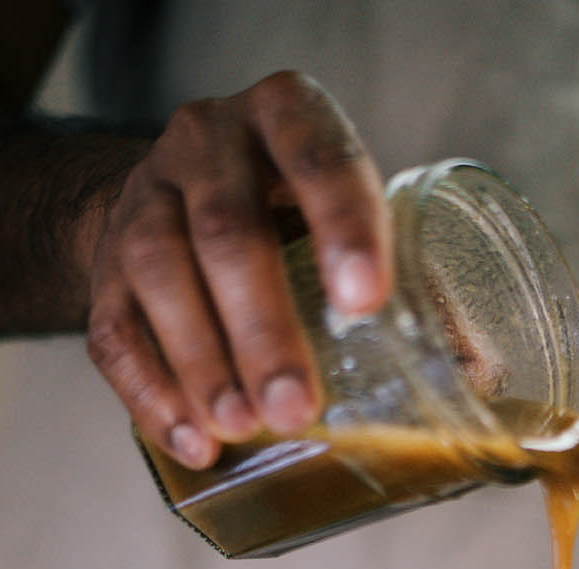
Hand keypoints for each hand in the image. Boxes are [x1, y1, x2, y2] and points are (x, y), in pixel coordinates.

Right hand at [85, 73, 392, 468]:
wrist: (178, 202)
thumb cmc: (292, 219)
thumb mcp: (348, 219)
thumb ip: (405, 282)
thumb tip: (474, 372)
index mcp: (287, 117)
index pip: (317, 155)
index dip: (342, 226)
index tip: (365, 302)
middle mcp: (208, 143)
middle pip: (227, 231)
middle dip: (263, 328)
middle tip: (295, 406)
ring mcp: (146, 197)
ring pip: (160, 272)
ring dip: (203, 362)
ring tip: (242, 428)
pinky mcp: (104, 264)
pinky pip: (114, 329)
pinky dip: (152, 392)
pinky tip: (192, 440)